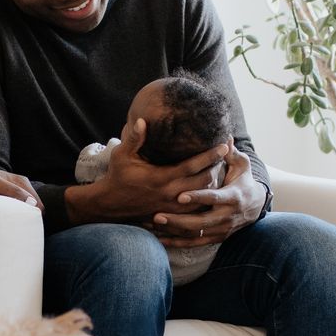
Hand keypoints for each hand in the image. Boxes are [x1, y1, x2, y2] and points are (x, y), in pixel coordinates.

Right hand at [69, 118, 227, 223]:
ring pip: (202, 197)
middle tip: (226, 155)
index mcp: (161, 178)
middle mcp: (169, 194)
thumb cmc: (117, 177)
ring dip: (213, 185)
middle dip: (217, 168)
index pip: (192, 166)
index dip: (209, 156)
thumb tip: (142, 120)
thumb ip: (134, 139)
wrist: (109, 205)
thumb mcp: (121, 155)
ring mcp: (171, 207)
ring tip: (221, 170)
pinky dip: (205, 199)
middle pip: (203, 182)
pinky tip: (210, 190)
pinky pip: (195, 210)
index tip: (224, 145)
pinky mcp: (171, 215)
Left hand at [150, 149, 263, 247]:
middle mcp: (227, 216)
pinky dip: (178, 243)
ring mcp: (222, 229)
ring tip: (154, 226)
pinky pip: (195, 244)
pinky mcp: (216, 238)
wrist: (256, 206)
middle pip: (201, 222)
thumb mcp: (241, 165)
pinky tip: (161, 241)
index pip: (214, 198)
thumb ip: (230, 153)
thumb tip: (224, 136)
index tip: (181, 196)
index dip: (198, 197)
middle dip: (179, 220)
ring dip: (174, 232)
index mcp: (233, 197)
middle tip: (157, 215)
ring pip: (196, 235)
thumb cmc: (243, 180)